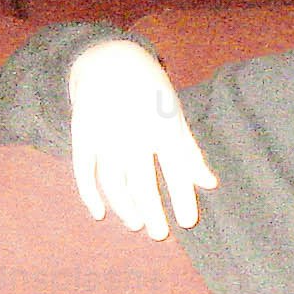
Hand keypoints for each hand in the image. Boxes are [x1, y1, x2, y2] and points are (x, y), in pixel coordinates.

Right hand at [68, 39, 217, 239]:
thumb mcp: (175, 114)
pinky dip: (90, 195)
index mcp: (162, 125)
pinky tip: (100, 213)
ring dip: (124, 207)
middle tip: (159, 234)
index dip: (183, 197)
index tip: (187, 221)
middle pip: (143, 183)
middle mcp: (134, 133)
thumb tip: (210, 184)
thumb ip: (189, 151)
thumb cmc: (150, 90)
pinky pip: (85, 172)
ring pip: (114, 183)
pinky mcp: (83, 136)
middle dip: (152, 213)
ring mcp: (106, 135)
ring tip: (136, 223)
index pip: (176, 168)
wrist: (108, 60)